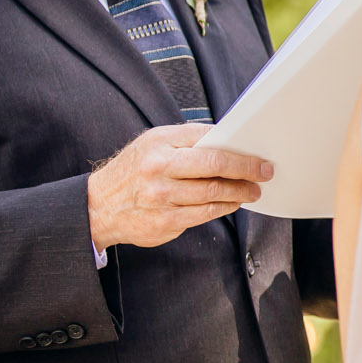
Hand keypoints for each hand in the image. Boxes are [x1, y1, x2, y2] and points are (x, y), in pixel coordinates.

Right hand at [87, 124, 271, 249]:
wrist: (98, 206)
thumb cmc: (132, 170)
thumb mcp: (153, 143)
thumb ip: (187, 140)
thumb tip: (226, 140)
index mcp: (159, 144)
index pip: (209, 143)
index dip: (238, 151)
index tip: (258, 157)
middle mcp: (159, 170)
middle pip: (214, 168)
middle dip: (245, 171)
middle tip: (263, 174)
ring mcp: (161, 199)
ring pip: (213, 194)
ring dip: (238, 193)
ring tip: (251, 191)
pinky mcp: (164, 223)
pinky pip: (203, 215)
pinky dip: (222, 208)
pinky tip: (231, 204)